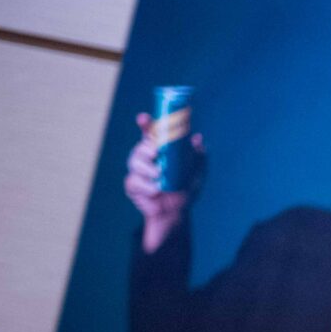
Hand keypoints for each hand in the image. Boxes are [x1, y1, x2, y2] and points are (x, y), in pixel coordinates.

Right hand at [124, 112, 202, 252]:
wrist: (178, 212)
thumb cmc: (185, 188)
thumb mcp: (196, 171)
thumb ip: (197, 155)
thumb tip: (197, 138)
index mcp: (160, 150)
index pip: (150, 133)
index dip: (145, 124)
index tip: (143, 118)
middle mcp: (146, 158)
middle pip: (140, 147)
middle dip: (145, 148)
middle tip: (156, 152)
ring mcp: (138, 172)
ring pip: (134, 162)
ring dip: (147, 168)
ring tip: (159, 175)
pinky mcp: (133, 186)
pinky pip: (133, 181)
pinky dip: (145, 185)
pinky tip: (155, 190)